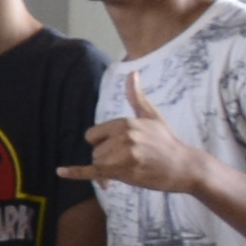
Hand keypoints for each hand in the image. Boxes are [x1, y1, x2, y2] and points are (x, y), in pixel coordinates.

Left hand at [66, 64, 212, 202]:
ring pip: (97, 164)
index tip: (119, 149)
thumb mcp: (151, 115)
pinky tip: (61, 172)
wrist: (185, 166)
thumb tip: (132, 72)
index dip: (102, 144)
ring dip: (108, 171)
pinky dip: (75, 173)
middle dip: (107, 159)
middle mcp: (123, 135)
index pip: (93, 135)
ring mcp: (124, 153)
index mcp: (125, 122)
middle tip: (129, 162)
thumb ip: (136, 96)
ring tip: (131, 170)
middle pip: (95, 151)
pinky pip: (94, 171)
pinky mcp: (124, 170)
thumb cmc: (167, 142)